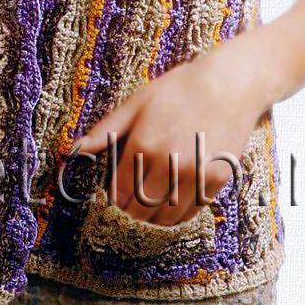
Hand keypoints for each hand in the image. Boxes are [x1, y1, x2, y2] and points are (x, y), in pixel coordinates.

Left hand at [68, 33, 271, 225]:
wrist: (228, 85)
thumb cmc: (178, 89)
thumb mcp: (137, 101)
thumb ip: (106, 129)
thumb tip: (76, 149)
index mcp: (143, 144)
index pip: (120, 193)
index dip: (113, 202)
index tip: (113, 200)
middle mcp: (168, 164)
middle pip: (141, 210)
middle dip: (130, 214)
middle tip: (129, 209)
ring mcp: (194, 175)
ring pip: (166, 217)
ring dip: (153, 220)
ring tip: (148, 211)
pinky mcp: (215, 181)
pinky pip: (191, 212)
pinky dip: (178, 216)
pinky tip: (171, 206)